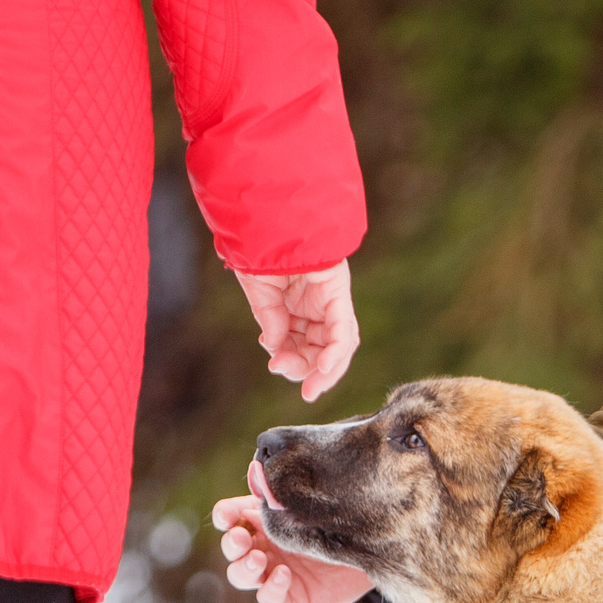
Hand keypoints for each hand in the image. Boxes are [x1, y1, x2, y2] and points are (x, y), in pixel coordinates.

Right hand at [210, 470, 374, 602]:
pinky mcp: (287, 595)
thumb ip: (284, 490)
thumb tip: (259, 468)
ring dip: (244, 567)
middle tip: (241, 537)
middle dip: (232, 543)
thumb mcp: (311, 502)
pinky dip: (271, 587)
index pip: (230, 517)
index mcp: (261, 520)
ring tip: (259, 558)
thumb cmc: (334, 519)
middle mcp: (261, 547)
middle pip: (231, 548)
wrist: (366, 548)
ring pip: (240, 575)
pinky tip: (284, 574)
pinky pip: (268, 596)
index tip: (227, 516)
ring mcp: (271, 572)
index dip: (224, 516)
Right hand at [236, 260, 358, 402]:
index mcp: (299, 307)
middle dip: (309, 371)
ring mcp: (331, 299)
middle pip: (322, 350)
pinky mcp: (337, 292)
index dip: (294, 361)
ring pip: (339, 346)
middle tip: (296, 384)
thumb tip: (276, 348)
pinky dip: (335, 352)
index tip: (276, 366)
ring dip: (325, 370)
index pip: (304, 344)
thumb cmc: (260, 248)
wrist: (265, 215)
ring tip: (310, 386)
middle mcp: (319, 306)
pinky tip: (323, 368)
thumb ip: (272, 322)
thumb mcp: (261, 294)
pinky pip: (343, 330)